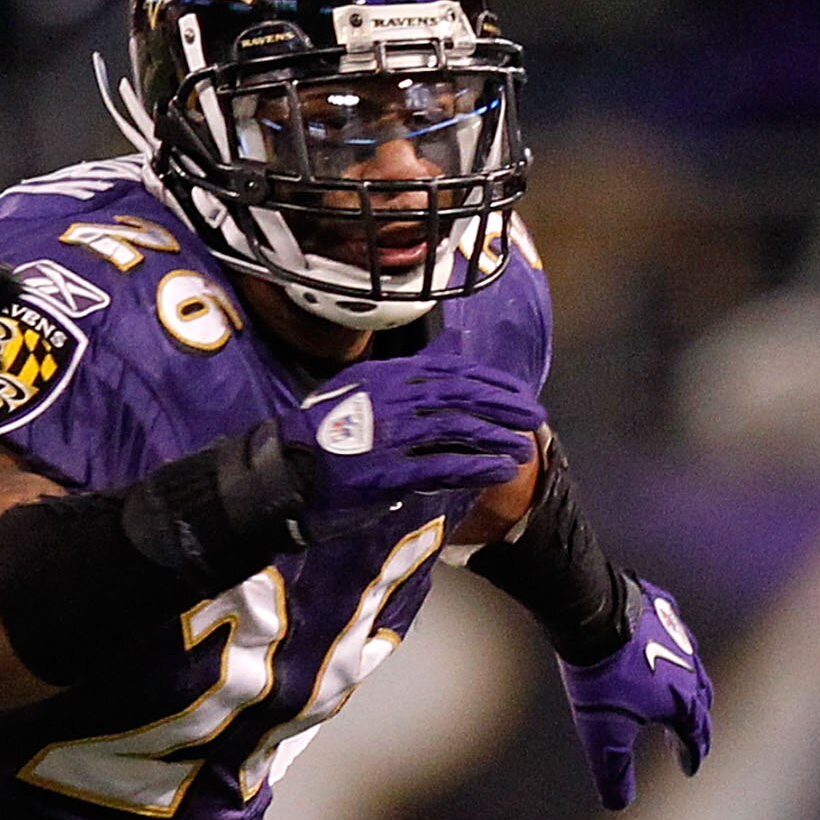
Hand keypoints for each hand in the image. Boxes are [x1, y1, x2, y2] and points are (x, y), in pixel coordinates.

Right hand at [316, 363, 540, 517]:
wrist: (285, 469)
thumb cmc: (327, 429)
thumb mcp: (365, 386)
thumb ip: (411, 371)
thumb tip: (455, 346)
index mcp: (387, 376)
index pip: (450, 370)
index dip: (491, 380)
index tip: (518, 391)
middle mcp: (390, 399)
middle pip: (460, 396)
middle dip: (502, 405)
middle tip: (534, 415)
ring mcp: (388, 436)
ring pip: (455, 429)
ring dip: (495, 437)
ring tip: (524, 446)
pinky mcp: (387, 472)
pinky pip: (441, 467)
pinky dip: (476, 468)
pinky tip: (501, 470)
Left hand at [561, 579, 711, 809]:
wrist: (592, 612)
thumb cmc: (601, 679)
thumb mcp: (603, 735)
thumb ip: (614, 773)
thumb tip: (619, 805)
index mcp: (681, 701)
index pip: (695, 735)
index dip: (692, 754)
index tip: (689, 768)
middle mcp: (688, 668)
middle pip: (701, 700)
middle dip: (697, 722)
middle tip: (690, 736)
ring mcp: (676, 634)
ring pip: (690, 663)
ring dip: (687, 683)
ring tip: (679, 692)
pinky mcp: (659, 607)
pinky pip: (673, 627)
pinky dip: (672, 642)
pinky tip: (661, 642)